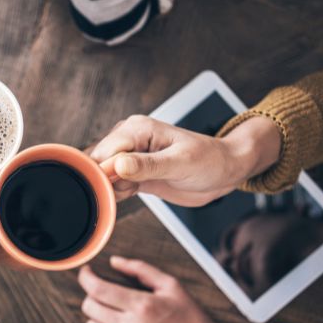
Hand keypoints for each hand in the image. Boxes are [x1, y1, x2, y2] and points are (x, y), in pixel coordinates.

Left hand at [79, 256, 266, 322]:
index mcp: (143, 305)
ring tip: (113, 313)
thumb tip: (115, 262)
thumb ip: (141, 269)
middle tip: (103, 293)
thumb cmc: (191, 319)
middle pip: (89, 308)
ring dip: (97, 317)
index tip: (87, 273)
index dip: (86, 277)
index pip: (98, 289)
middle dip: (92, 296)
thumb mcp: (171, 285)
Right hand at [89, 115, 280, 205]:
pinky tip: (132, 194)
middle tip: (127, 191)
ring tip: (134, 190)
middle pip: (97, 162)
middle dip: (104, 181)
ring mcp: (129, 156)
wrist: (225, 172)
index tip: (112, 188)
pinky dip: (116, 194)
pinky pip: (112, 184)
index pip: (105, 150)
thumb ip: (148, 165)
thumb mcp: (180, 163)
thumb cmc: (210, 161)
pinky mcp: (133, 173)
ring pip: (102, 175)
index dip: (103, 171)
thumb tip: (118, 164)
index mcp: (138, 128)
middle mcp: (129, 139)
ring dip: (110, 189)